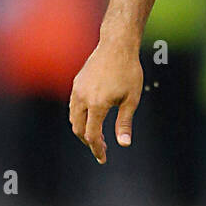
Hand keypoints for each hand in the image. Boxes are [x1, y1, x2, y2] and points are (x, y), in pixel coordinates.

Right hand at [69, 42, 143, 164]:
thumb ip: (125, 123)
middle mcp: (82, 98)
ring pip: (74, 117)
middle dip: (89, 141)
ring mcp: (77, 89)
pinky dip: (80, 117)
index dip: (97, 149)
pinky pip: (74, 106)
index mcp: (97, 104)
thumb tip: (124, 144)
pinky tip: (93, 118)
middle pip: (79, 129)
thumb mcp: (131, 99)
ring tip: (98, 136)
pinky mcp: (77, 83)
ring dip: (83, 129)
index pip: (92, 134)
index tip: (103, 159)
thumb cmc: (128, 72)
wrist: (117, 46)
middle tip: (103, 149)